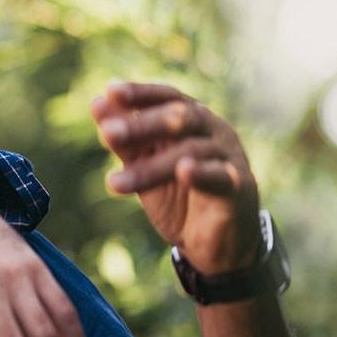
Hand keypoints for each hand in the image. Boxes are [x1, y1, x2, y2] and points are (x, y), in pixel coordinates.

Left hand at [92, 83, 261, 273]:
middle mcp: (214, 130)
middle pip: (180, 117)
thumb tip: (97, 104)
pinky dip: (200, 173)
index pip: (168, 97)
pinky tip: (183, 172)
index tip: (110, 91)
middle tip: (108, 133)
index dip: (141, 93)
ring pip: (190, 152)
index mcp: (194, 119)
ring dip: (151, 167)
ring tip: (115, 182)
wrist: (217, 245)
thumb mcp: (147, 168)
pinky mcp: (238, 187)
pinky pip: (219, 176)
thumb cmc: (181, 198)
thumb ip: (126, 141)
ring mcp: (229, 156)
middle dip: (141, 125)